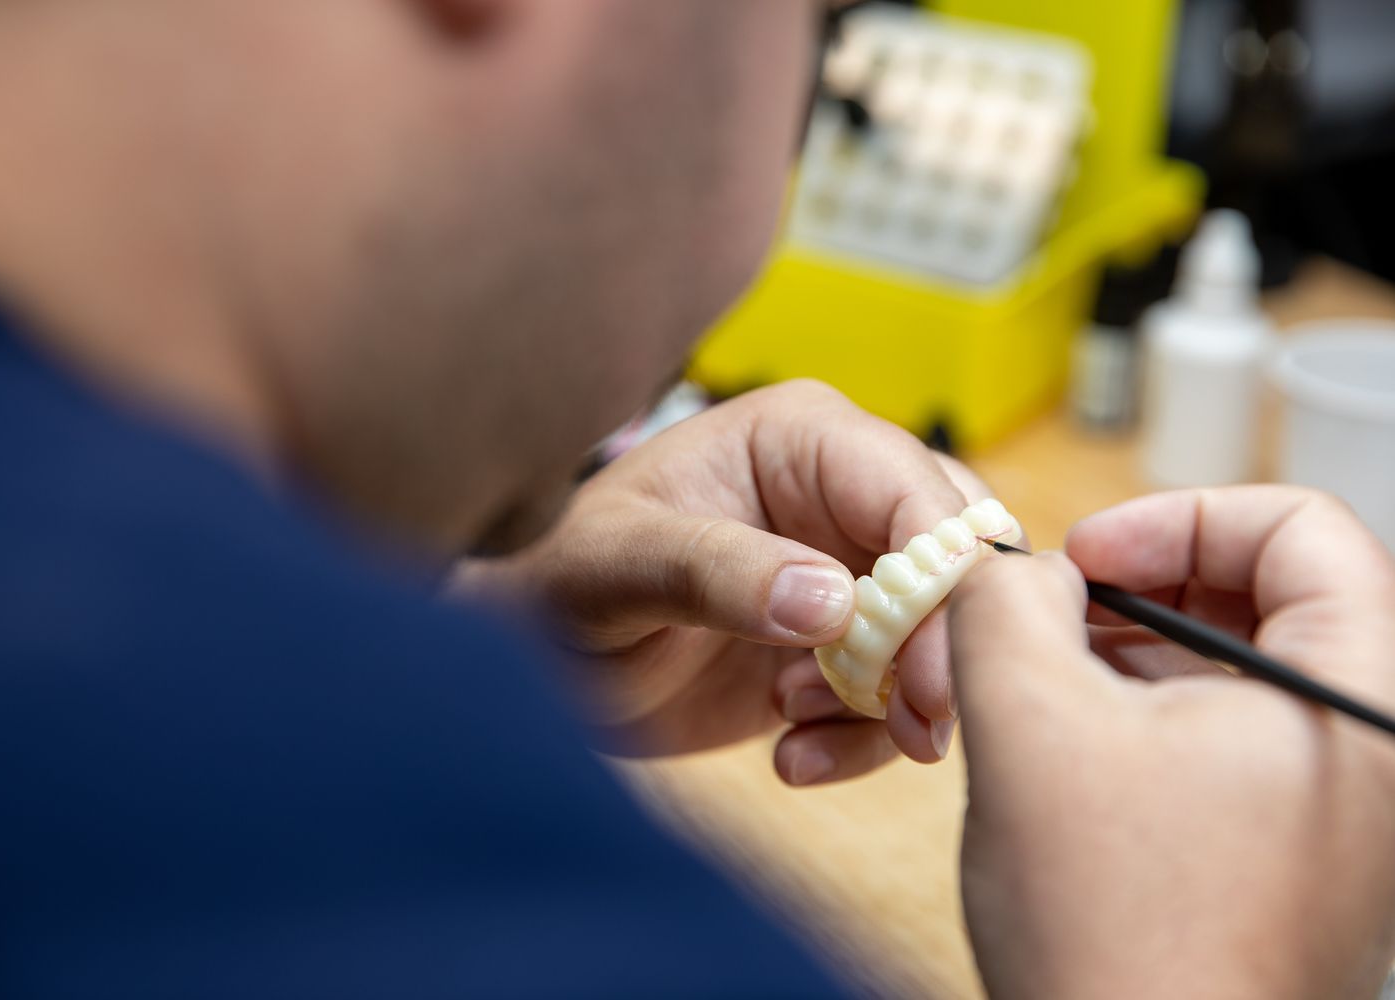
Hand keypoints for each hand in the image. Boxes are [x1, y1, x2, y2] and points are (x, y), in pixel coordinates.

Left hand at [450, 380, 976, 782]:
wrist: (533, 659)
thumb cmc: (556, 581)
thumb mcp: (613, 566)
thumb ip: (712, 572)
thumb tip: (832, 603)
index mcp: (801, 437)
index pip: (914, 489)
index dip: (942, 579)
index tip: (923, 675)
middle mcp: (840, 495)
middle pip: (955, 560)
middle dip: (938, 649)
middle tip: (906, 724)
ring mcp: (846, 572)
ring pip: (941, 634)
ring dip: (890, 701)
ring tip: (790, 719)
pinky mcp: (840, 648)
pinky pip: (898, 696)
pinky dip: (862, 741)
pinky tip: (789, 758)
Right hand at [949, 486, 1394, 998]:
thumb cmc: (1118, 936)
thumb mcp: (1028, 722)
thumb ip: (1003, 601)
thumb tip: (1012, 567)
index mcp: (1359, 696)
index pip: (1301, 526)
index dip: (1176, 517)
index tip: (1086, 558)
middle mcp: (1378, 749)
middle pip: (1278, 589)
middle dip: (1149, 582)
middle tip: (1058, 608)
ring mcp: (1349, 809)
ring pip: (1250, 665)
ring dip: (1142, 649)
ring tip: (1048, 675)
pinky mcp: (1307, 853)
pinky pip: (1241, 737)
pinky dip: (1158, 712)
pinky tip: (1076, 740)